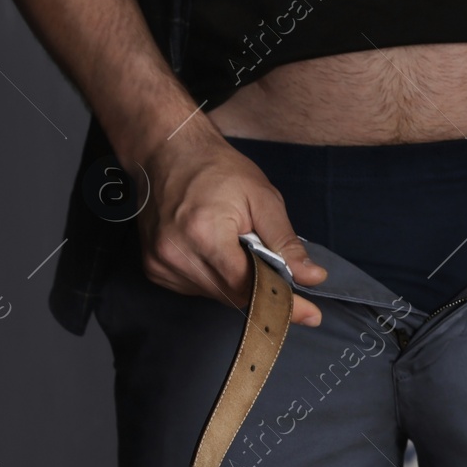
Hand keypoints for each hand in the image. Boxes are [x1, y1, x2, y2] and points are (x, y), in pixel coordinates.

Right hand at [136, 127, 327, 326]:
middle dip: (262, 288)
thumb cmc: (217, 169)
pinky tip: (218, 253)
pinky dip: (217, 279)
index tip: (312, 315)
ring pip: (217, 295)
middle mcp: (177, 255)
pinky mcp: (154, 269)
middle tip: (280, 271)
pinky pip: (197, 289)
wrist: (167, 152)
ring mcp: (161, 264)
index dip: (282, 302)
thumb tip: (312, 277)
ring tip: (240, 248)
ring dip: (238, 282)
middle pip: (234, 295)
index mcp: (204, 235)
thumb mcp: (262, 198)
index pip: (248, 286)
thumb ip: (286, 243)